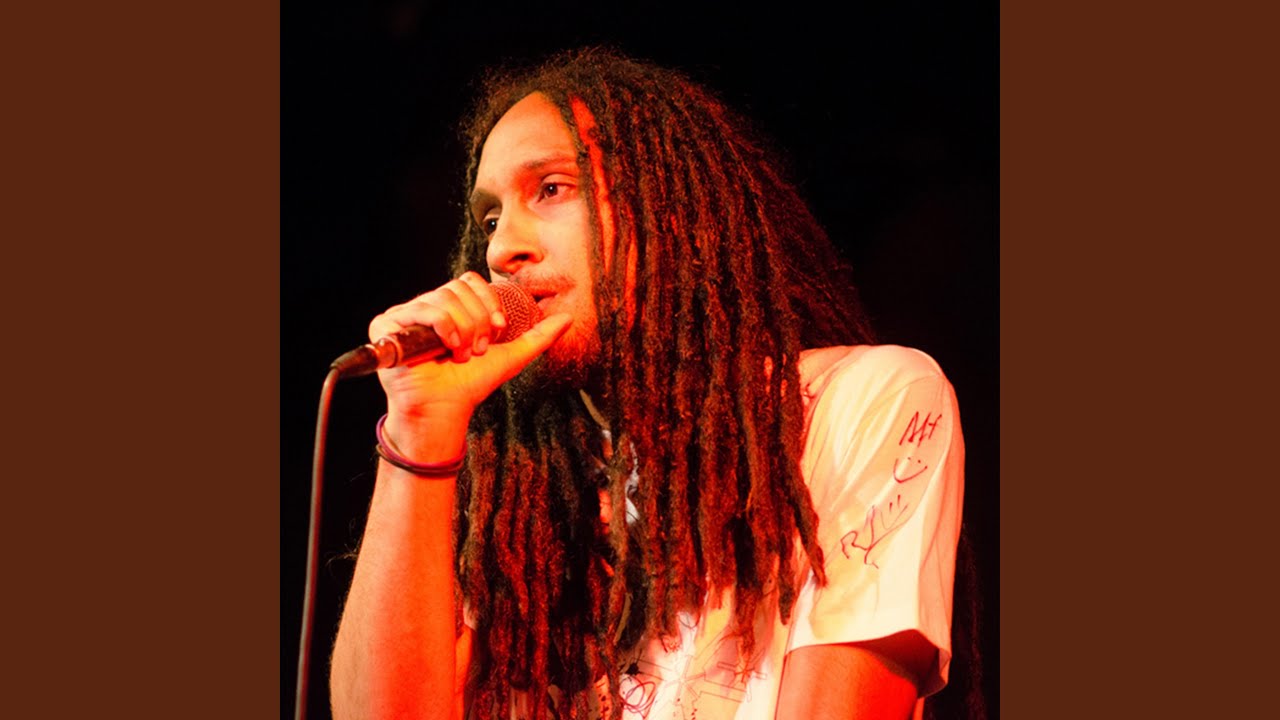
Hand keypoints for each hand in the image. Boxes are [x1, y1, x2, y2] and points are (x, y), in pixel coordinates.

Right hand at [368, 271, 571, 455]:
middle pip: (458, 288)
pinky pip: (422, 308)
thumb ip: (538, 336)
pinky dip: (444, 328)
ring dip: (463, 329)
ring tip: (461, 355)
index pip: (471, 281)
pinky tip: (447, 350)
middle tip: (478, 350)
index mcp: (450, 307)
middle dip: (478, 320)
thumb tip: (566, 317)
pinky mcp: (387, 324)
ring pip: (444, 297)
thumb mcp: (510, 356)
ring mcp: (406, 314)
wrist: (445, 410)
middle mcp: (426, 306)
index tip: (499, 331)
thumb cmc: (470, 385)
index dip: (489, 302)